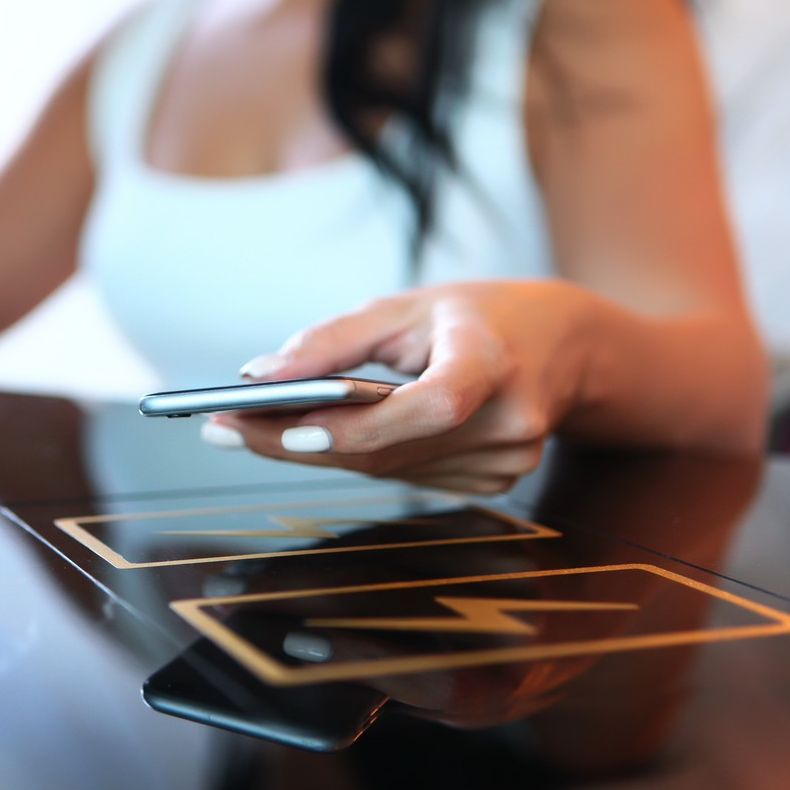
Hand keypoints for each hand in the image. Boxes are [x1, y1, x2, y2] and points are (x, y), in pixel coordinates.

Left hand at [206, 280, 592, 492]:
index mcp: (494, 363)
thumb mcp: (408, 305)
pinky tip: (314, 438)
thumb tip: (260, 378)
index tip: (286, 429)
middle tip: (224, 426)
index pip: (433, 406)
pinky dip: (357, 458)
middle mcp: (509, 423)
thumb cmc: (479, 316)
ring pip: (387, 471)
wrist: (566, 347)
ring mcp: (505, 463)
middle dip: (298, 441)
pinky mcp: (493, 484)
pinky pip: (403, 477)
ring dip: (316, 452)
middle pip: (390, 449)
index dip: (361, 426)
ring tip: (248, 429)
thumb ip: (334, 340)